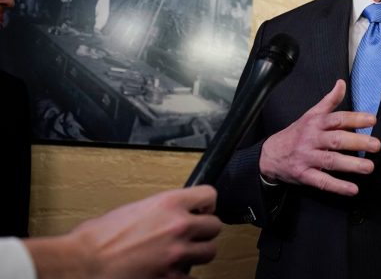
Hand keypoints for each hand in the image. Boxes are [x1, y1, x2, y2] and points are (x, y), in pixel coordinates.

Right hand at [26, 185, 220, 278]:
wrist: (80, 265)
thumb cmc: (96, 239)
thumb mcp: (133, 210)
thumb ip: (160, 210)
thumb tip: (171, 214)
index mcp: (168, 204)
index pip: (209, 196)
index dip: (206, 204)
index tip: (201, 210)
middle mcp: (178, 226)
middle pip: (214, 226)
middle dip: (203, 231)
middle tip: (191, 235)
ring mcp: (176, 254)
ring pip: (209, 252)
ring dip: (197, 253)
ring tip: (180, 254)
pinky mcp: (171, 278)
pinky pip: (189, 276)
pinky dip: (180, 275)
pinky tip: (167, 272)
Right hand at [259, 80, 380, 195]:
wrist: (270, 155)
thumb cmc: (296, 133)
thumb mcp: (310, 114)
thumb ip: (329, 101)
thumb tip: (341, 83)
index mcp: (315, 123)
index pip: (337, 119)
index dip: (355, 119)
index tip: (372, 120)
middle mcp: (312, 139)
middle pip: (336, 139)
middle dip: (357, 142)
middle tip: (376, 145)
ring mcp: (307, 158)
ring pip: (331, 161)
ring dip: (351, 165)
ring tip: (369, 167)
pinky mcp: (304, 175)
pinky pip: (322, 181)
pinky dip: (338, 187)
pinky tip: (353, 189)